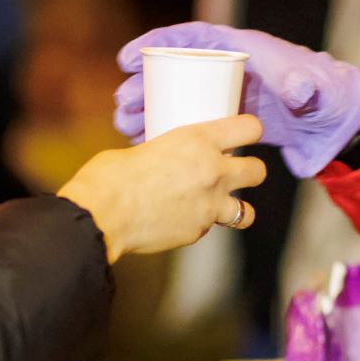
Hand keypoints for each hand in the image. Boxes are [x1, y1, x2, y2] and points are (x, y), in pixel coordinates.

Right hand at [57, 114, 267, 261]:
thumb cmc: (111, 176)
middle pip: (258, 171)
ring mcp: (209, 206)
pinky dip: (200, 223)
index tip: (245, 133)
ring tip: (220, 206)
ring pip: (247, 211)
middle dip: (250, 171)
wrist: (101, 215)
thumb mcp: (144, 148)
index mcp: (198, 140)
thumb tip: (164, 159)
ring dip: (237, 207)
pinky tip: (180, 218)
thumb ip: (166, 152)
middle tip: (235, 172)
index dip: (250, 130)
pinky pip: (210, 227)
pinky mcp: (197, 232)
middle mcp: (212, 172)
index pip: (249, 128)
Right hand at [115, 24, 359, 177]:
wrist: (341, 126)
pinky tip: (149, 148)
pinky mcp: (229, 126)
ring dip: (150, 112)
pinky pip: (191, 127)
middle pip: (177, 71)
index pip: (193, 39)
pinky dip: (169, 135)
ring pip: (178, 100)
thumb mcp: (316, 86)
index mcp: (243, 50)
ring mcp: (227, 99)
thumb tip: (294, 89)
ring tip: (126, 127)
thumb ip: (304, 84)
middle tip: (122, 105)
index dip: (157, 44)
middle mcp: (230, 71)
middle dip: (144, 85)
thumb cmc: (329, 95)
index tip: (129, 59)